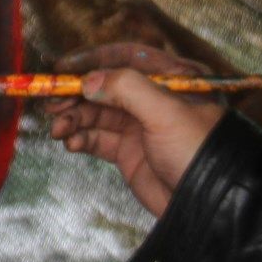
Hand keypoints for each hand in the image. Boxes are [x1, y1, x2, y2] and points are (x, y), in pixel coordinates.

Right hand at [44, 43, 224, 217]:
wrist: (209, 205)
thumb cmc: (197, 150)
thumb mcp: (166, 112)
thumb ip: (126, 89)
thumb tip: (88, 82)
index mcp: (171, 78)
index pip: (126, 57)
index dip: (93, 60)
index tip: (63, 67)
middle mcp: (154, 98)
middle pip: (105, 86)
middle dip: (77, 94)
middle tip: (52, 103)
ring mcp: (139, 126)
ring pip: (96, 113)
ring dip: (73, 118)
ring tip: (58, 130)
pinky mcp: (128, 152)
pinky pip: (97, 139)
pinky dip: (81, 138)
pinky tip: (71, 144)